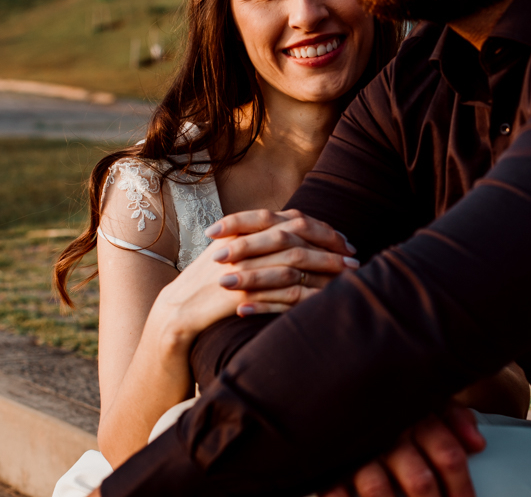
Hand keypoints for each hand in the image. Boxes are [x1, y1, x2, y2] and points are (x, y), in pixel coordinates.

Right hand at [153, 212, 357, 336]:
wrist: (178, 310)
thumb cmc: (209, 284)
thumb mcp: (233, 254)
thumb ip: (259, 240)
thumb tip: (295, 232)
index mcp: (244, 230)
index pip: (291, 221)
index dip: (321, 229)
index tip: (343, 240)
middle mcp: (244, 243)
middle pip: (296, 237)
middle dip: (329, 246)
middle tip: (353, 256)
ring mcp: (241, 267)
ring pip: (292, 263)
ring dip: (324, 269)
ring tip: (347, 276)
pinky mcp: (239, 293)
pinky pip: (278, 292)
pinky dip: (306, 295)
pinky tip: (324, 299)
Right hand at [320, 404, 484, 496]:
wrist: (343, 377)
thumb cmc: (395, 399)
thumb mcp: (429, 398)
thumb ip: (456, 418)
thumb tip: (477, 444)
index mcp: (417, 417)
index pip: (449, 456)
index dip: (462, 487)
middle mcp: (389, 434)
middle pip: (419, 480)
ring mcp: (359, 451)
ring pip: (378, 489)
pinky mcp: (333, 463)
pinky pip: (336, 490)